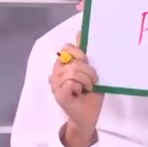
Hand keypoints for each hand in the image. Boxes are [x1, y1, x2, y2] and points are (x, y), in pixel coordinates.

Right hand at [49, 32, 102, 146]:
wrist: (89, 115)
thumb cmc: (91, 93)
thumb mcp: (92, 70)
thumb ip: (84, 53)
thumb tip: (80, 31)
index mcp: (64, 65)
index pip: (67, 48)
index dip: (79, 53)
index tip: (89, 63)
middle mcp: (56, 73)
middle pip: (72, 60)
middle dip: (87, 70)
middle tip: (92, 81)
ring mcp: (55, 84)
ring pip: (72, 71)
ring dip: (86, 80)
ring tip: (87, 87)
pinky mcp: (58, 94)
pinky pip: (69, 82)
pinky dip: (79, 86)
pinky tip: (80, 92)